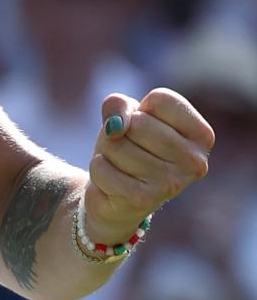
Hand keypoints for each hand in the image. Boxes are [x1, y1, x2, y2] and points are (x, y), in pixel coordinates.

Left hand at [85, 89, 213, 242]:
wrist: (116, 197)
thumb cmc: (129, 147)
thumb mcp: (126, 116)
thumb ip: (119, 105)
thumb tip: (116, 127)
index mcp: (202, 135)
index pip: (162, 100)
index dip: (140, 109)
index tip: (144, 127)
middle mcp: (195, 161)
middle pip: (138, 123)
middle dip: (121, 132)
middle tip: (128, 149)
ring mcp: (171, 183)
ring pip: (118, 145)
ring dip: (108, 151)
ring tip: (121, 165)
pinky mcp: (143, 200)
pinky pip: (101, 168)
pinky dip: (98, 169)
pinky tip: (111, 180)